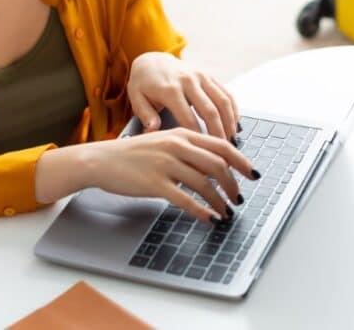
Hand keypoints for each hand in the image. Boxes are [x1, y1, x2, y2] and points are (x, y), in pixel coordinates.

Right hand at [85, 128, 258, 221]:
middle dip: (233, 184)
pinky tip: (209, 218)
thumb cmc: (133, 154)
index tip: (252, 174)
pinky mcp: (154, 183)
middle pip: (217, 165)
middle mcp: (176, 146)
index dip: (241, 161)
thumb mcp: (164, 142)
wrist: (101, 160)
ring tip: (226, 212)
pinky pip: (185, 199)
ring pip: (204, 184)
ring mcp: (165, 164)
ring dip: (220, 201)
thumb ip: (188, 150)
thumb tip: (216, 166)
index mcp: (182, 134)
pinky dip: (201, 211)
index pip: (221, 146)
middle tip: (239, 198)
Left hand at [127, 52, 239, 140]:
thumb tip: (153, 129)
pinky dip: (233, 109)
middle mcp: (188, 81)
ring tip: (231, 140)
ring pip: (222, 101)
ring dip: (229, 122)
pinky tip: (235, 125)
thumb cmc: (144, 83)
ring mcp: (201, 76)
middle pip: (210, 110)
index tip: (202, 152)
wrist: (152, 59)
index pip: (187, 118)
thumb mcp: (136, 97)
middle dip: (218, 132)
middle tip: (222, 150)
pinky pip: (226, 93)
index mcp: (170, 89)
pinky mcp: (209, 75)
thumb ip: (145, 114)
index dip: (197, 136)